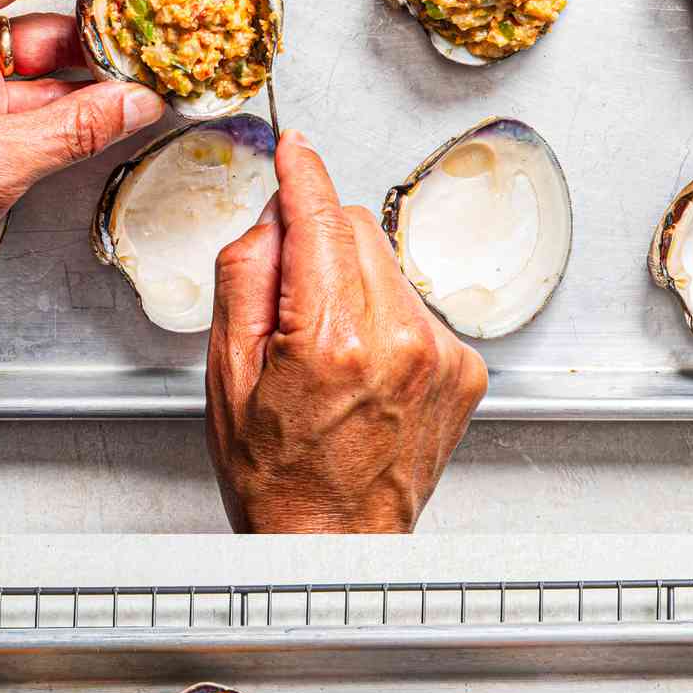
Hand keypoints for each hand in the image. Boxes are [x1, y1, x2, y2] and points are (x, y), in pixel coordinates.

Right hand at [206, 130, 487, 531]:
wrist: (335, 543)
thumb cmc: (278, 477)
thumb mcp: (228, 373)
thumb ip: (247, 276)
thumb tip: (275, 214)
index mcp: (335, 339)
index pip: (322, 218)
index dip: (302, 174)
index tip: (295, 148)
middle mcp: (400, 341)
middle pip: (358, 230)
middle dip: (318, 241)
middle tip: (286, 299)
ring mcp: (441, 356)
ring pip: (387, 266)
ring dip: (353, 283)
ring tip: (325, 351)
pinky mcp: (464, 370)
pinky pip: (415, 307)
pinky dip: (386, 319)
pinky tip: (362, 370)